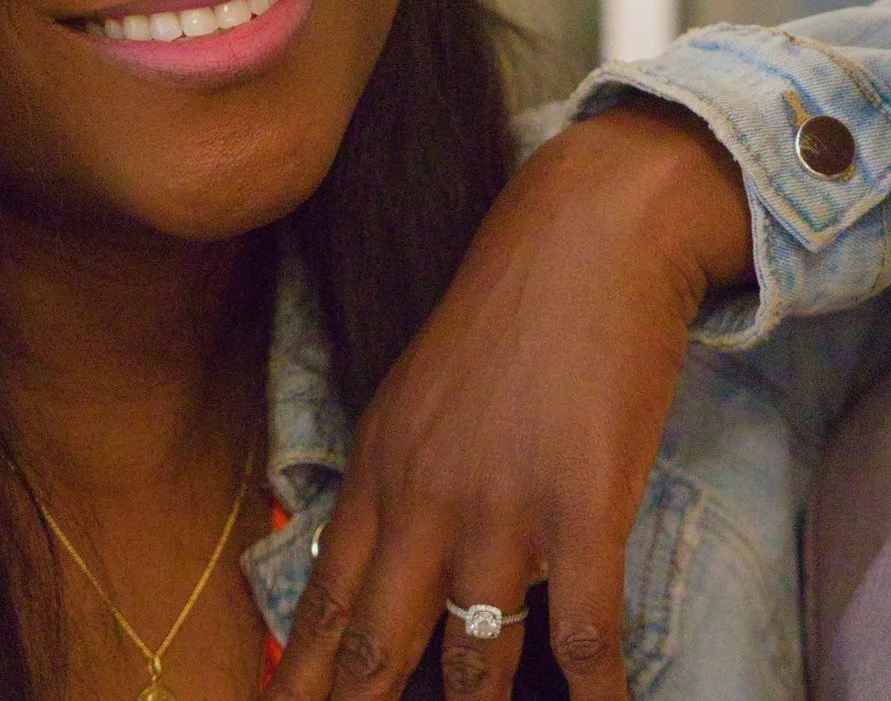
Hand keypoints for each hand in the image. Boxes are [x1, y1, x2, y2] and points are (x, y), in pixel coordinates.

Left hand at [266, 99, 752, 699]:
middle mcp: (422, 502)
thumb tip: (387, 573)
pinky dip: (590, 697)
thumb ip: (401, 486)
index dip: (298, 685)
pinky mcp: (581, 510)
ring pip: (474, 662)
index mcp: (378, 473)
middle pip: (374, 652)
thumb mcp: (422, 396)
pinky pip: (580, 638)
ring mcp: (500, 510)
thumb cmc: (515, 312)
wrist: (592, 236)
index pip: (320, 610)